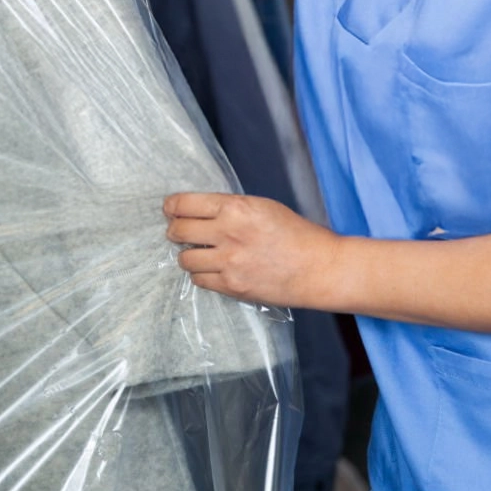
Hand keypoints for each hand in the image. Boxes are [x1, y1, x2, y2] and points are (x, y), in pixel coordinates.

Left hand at [163, 192, 343, 309]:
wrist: (320, 268)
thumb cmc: (297, 234)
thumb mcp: (262, 206)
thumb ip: (230, 207)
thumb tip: (201, 211)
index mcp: (235, 208)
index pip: (184, 204)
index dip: (172, 206)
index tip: (170, 209)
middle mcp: (227, 233)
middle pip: (178, 231)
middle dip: (174, 230)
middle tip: (179, 232)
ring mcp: (228, 263)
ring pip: (184, 259)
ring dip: (188, 255)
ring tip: (199, 253)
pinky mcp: (232, 286)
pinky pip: (200, 281)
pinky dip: (202, 275)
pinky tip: (213, 270)